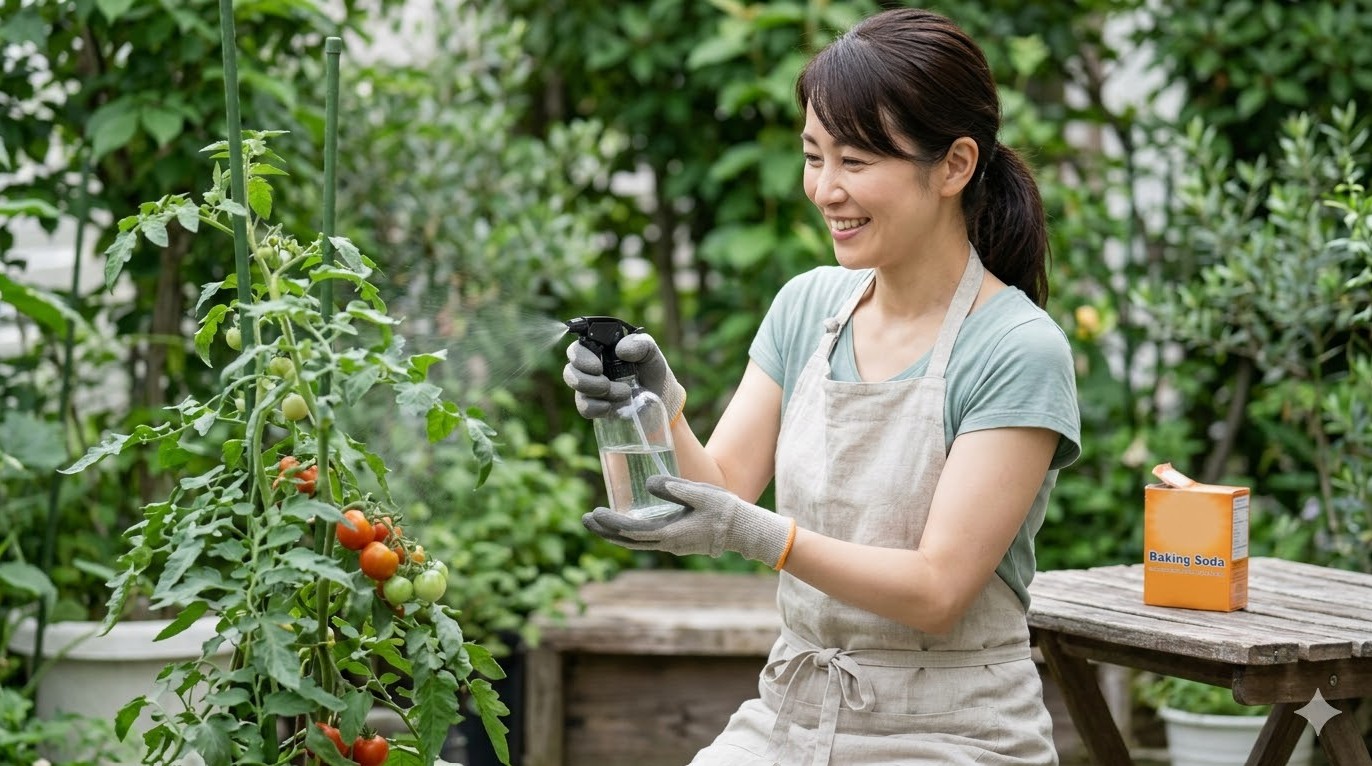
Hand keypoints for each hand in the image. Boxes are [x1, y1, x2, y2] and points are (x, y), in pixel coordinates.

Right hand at [561, 332, 685, 419]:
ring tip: (624, 393)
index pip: (576, 350)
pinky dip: (597, 408)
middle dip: (586, 380)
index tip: (598, 367)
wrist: (662, 398)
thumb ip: (640, 344)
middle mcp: (590, 368)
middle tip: (607, 384)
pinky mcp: (595, 406)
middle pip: (569, 371)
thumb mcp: (651, 352)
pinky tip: (611, 407)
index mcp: (599, 350)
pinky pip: (584, 408)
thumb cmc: (652, 370)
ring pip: (578, 390)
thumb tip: (621, 350)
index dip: (580, 358)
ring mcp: (591, 388)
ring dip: (597, 393)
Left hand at [582, 475, 795, 568]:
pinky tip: (625, 524)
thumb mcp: (701, 494)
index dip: (611, 523)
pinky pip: (646, 540)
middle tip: (585, 520)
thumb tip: (649, 484)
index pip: (632, 531)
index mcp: (671, 533)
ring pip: (636, 542)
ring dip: (615, 533)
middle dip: (605, 531)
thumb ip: (675, 489)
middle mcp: (668, 543)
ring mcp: (672, 544)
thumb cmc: (725, 510)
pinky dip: (630, 534)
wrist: (745, 530)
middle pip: (628, 541)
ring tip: (597, 523)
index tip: (594, 513)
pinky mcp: (677, 541)